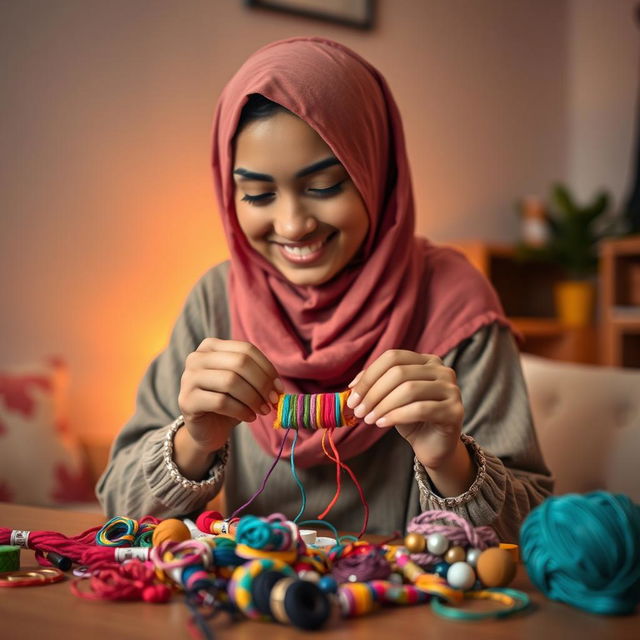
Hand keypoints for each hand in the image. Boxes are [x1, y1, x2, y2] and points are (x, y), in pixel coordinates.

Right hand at [178, 338, 282, 452]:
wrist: (207, 428)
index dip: (267, 368)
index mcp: (211, 346)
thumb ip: (258, 377)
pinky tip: (249, 417)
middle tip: (273, 401)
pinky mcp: (187, 400)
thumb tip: (278, 387)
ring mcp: (188, 378)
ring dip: (253, 398)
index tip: (279, 388)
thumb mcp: (244, 383)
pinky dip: (241, 411)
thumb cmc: (229, 401)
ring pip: (230, 381)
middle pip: (239, 363)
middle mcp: (196, 357)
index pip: (246, 349)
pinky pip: (221, 402)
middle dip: (262, 383)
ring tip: (263, 410)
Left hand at [346, 350, 463, 469]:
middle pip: (399, 373)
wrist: (433, 446)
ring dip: (382, 405)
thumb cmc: (410, 419)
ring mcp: (451, 389)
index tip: (352, 394)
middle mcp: (442, 370)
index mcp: (427, 361)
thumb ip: (376, 386)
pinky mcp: (454, 411)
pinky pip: (420, 409)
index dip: (369, 375)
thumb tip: (353, 385)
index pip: (393, 357)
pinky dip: (396, 416)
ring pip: (409, 390)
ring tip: (368, 419)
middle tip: (358, 410)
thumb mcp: (390, 398)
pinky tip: (381, 424)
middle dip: (373, 392)